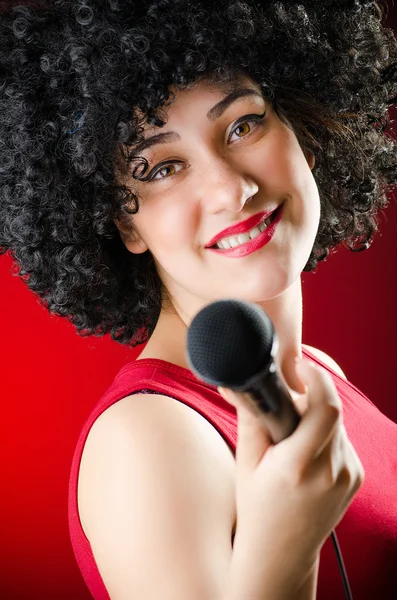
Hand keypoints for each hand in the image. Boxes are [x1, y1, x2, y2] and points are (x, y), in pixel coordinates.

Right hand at [219, 357, 363, 578]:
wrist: (281, 551)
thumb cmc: (257, 507)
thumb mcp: (246, 461)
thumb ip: (249, 416)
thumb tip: (237, 382)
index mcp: (299, 466)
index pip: (325, 408)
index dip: (316, 378)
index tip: (300, 365)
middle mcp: (331, 471)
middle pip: (331, 411)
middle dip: (311, 396)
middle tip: (287, 402)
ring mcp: (349, 475)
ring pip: (338, 424)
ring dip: (317, 417)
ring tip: (292, 436)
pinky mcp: (356, 477)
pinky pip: (342, 439)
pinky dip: (325, 434)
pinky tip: (305, 452)